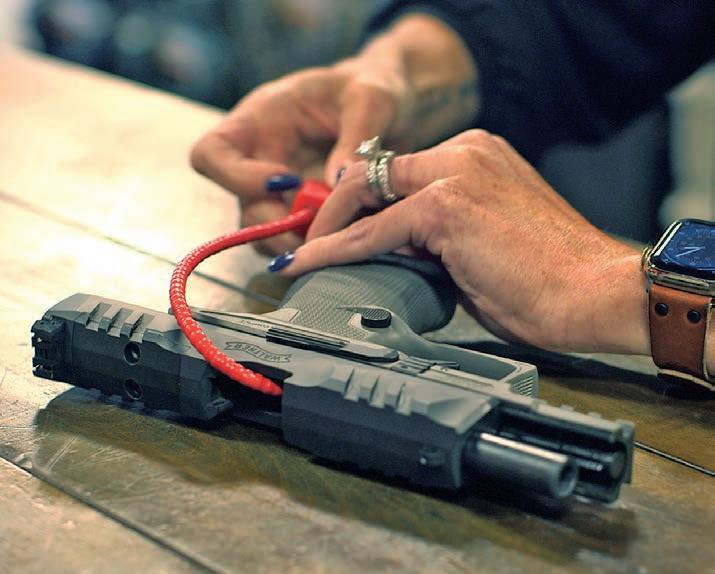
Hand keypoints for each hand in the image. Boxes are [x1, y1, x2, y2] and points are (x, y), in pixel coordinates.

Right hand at [190, 63, 404, 253]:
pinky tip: (347, 239)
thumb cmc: (370, 89)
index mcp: (260, 121)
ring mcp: (279, 194)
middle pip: (243, 208)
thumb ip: (358, 134)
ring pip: (266, 236)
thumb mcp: (372, 97)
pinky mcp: (303, 215)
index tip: (286, 181)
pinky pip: (296, 244)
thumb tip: (336, 182)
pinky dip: (318, 249)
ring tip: (337, 238)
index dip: (236, 177)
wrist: (388, 110)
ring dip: (297, 244)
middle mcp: (260, 162)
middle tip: (318, 233)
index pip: (212, 153)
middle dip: (277, 227)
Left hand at [280, 129, 650, 355]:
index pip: (399, 171)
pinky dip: (334, 250)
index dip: (361, 201)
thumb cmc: (550, 281)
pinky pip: (371, 232)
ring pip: (365, 195)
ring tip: (302, 257)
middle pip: (373, 171)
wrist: (595, 294)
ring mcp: (454, 175)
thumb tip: (398, 254)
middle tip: (310, 241)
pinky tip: (307, 264)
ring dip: (328, 227)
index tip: (339, 229)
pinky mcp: (445, 207)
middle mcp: (465, 152)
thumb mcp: (483, 246)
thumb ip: (438, 238)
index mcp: (477, 156)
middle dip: (334, 207)